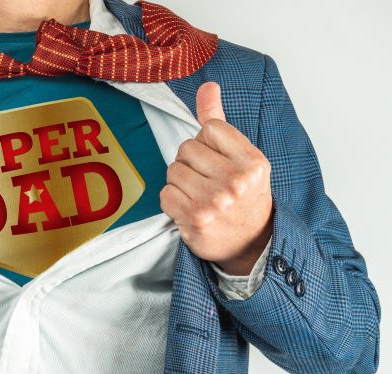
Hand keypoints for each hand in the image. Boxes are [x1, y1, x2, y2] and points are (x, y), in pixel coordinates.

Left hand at [160, 82, 273, 275]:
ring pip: (173, 170)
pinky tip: (190, 208)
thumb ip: (219, 121)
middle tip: (208, 181)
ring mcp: (214, 201)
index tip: (218, 160)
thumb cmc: (244, 196)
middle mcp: (236, 181)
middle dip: (191, 162)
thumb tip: (207, 86)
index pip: (210, 128)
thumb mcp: (242, 157)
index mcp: (252, 162)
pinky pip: (165, 194)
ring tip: (199, 195)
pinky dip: (173, 201)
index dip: (207, 142)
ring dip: (180, 182)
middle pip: (187, 148)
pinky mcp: (194, 219)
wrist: (251, 244)